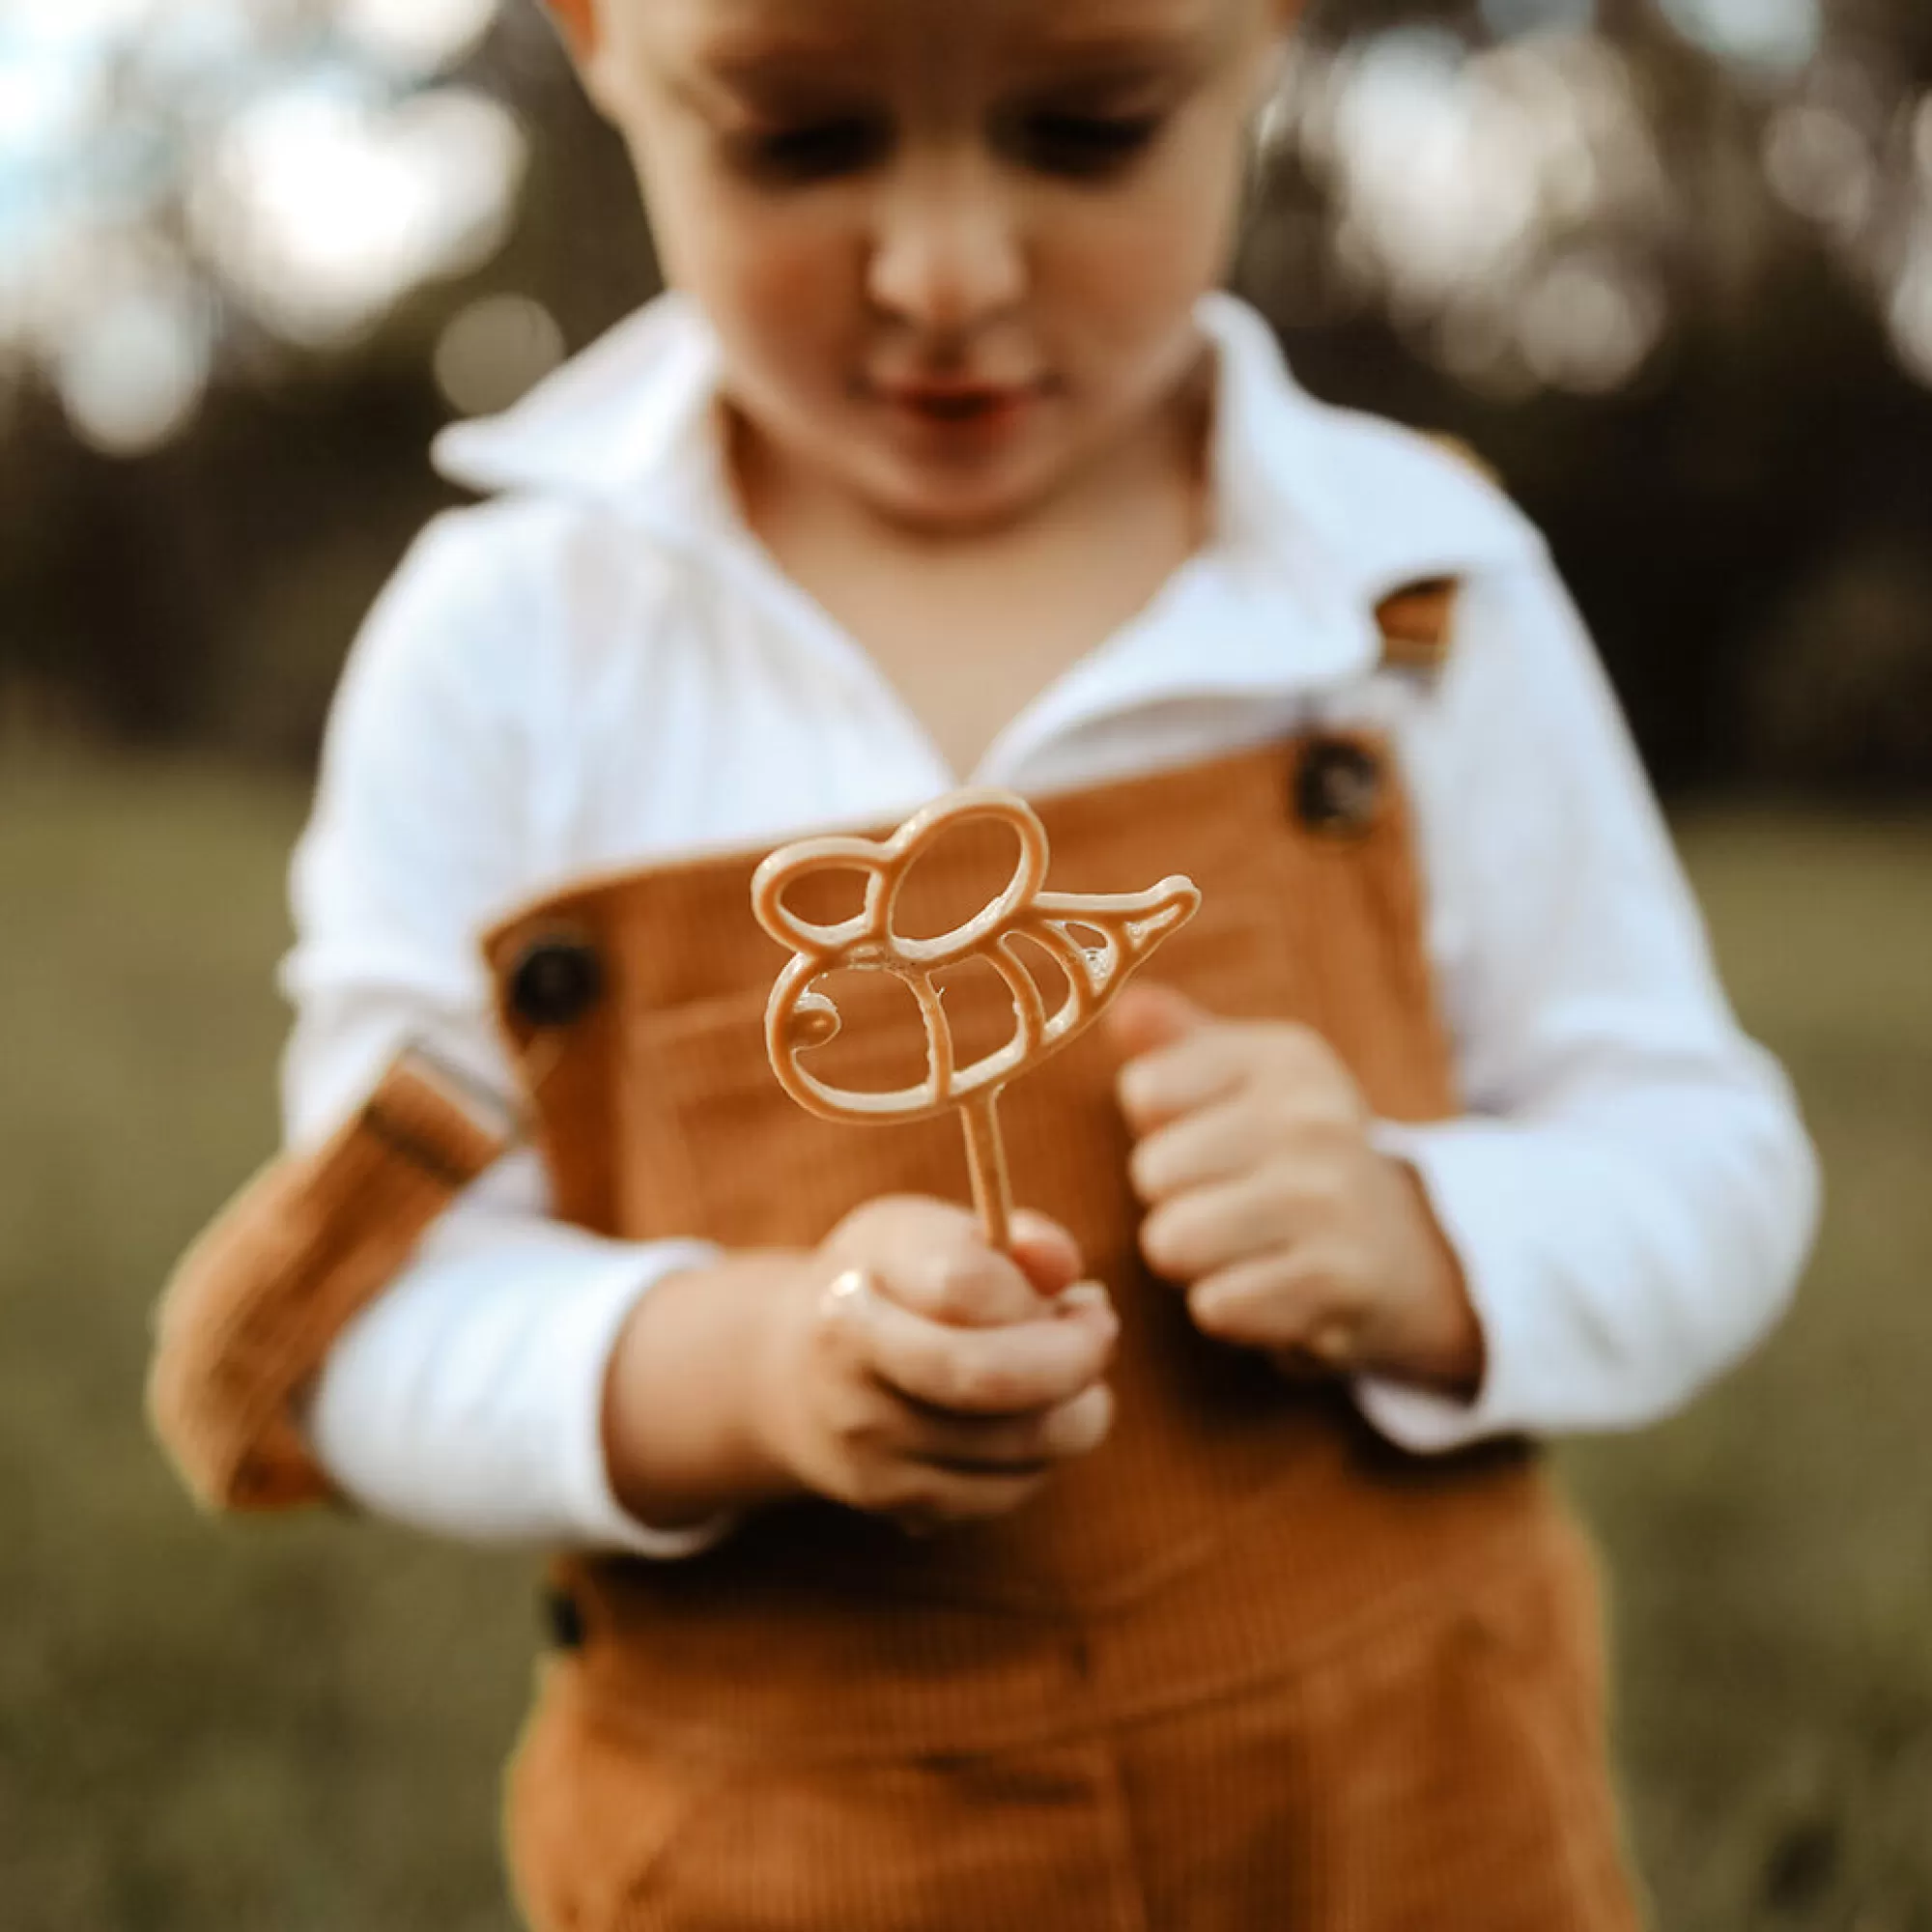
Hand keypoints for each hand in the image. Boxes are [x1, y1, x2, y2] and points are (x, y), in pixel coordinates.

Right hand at [751, 1197, 1117, 1529]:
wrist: (797, 1378)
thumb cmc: (887, 1286)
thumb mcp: (925, 1235)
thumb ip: (1001, 1240)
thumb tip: (1063, 1266)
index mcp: (854, 1290)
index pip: (965, 1287)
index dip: (1039, 1291)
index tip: (1081, 1293)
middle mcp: (849, 1377)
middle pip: (988, 1378)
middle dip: (1073, 1358)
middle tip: (1101, 1333)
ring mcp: (872, 1451)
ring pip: (1020, 1442)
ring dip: (1076, 1406)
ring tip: (1068, 1373)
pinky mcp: (902, 1506)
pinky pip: (1012, 1489)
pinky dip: (1045, 1454)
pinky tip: (1030, 1418)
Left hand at [1107, 983, 1482, 1393]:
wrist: (1402, 1255)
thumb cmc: (1290, 1158)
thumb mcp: (1245, 1082)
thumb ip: (1175, 1041)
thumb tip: (1121, 1007)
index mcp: (1286, 1058)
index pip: (1145, 1091)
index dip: (1161, 1130)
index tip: (1215, 1138)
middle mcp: (1313, 1118)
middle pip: (1152, 1173)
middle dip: (1174, 1202)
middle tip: (1235, 1204)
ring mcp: (1330, 1199)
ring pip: (1172, 1242)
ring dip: (1196, 1261)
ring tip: (1250, 1245)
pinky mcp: (1337, 1281)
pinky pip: (1214, 1305)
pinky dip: (1232, 1309)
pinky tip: (1277, 1287)